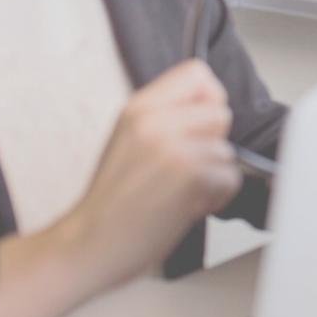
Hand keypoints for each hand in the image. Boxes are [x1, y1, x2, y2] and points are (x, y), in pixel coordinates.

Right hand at [59, 60, 241, 290]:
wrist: (87, 243)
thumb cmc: (111, 201)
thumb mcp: (129, 139)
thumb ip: (166, 117)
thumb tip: (212, 108)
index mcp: (138, 107)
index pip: (197, 72)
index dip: (208, 99)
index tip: (198, 126)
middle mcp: (155, 121)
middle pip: (221, 112)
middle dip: (212, 144)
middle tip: (185, 167)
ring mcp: (172, 147)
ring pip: (227, 150)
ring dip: (213, 177)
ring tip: (180, 191)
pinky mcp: (189, 175)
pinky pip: (230, 178)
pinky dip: (216, 198)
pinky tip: (186, 206)